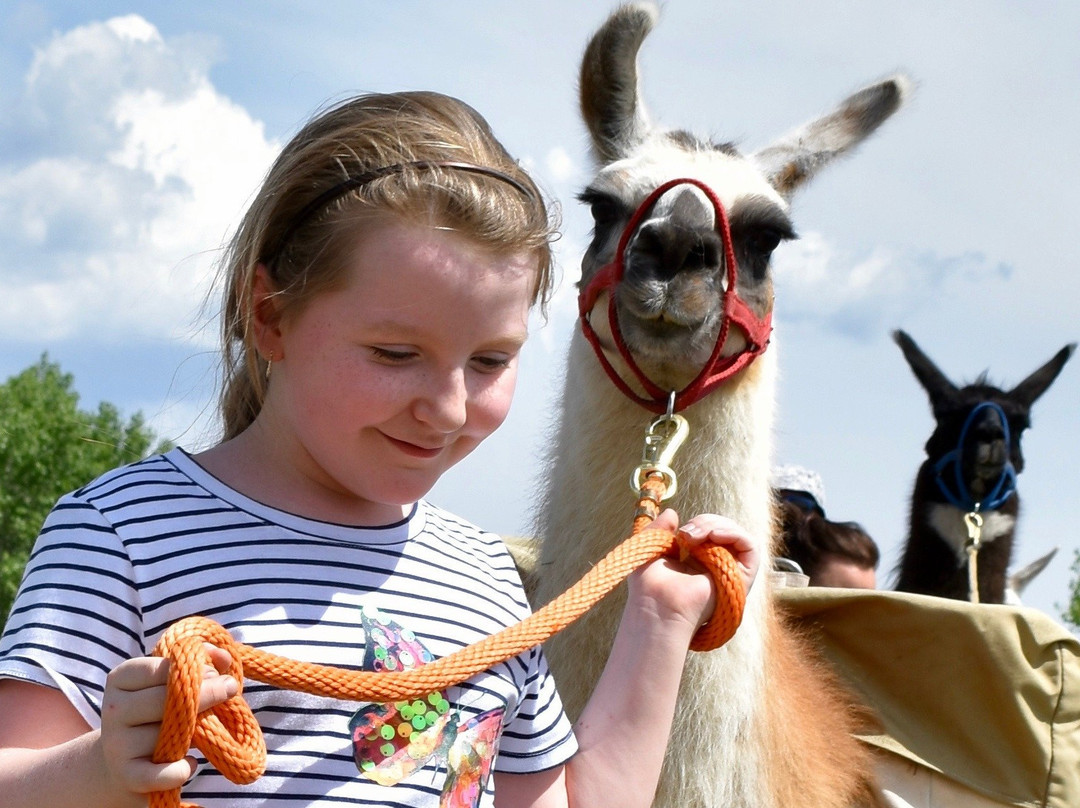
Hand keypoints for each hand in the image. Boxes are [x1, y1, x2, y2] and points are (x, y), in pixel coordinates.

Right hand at [98, 645, 237, 797]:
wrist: (124, 764)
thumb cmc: (159, 714)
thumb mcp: (174, 683)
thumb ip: (201, 662)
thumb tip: (224, 657)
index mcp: (121, 679)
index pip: (158, 668)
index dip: (192, 668)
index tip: (216, 672)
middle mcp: (114, 709)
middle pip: (164, 699)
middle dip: (206, 693)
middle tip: (231, 690)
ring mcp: (117, 744)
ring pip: (168, 734)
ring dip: (195, 734)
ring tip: (203, 732)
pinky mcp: (127, 776)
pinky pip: (160, 774)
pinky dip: (180, 770)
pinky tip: (189, 764)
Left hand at [629, 509, 759, 631]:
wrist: (657, 605)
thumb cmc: (649, 585)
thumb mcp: (650, 546)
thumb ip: (659, 527)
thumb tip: (673, 513)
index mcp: (697, 562)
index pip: (712, 531)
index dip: (700, 523)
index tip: (679, 530)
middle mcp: (716, 568)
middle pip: (725, 530)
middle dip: (706, 521)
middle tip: (685, 533)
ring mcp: (730, 574)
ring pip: (737, 535)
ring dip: (717, 525)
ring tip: (695, 536)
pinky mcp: (742, 579)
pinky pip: (750, 547)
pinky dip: (734, 534)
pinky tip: (714, 536)